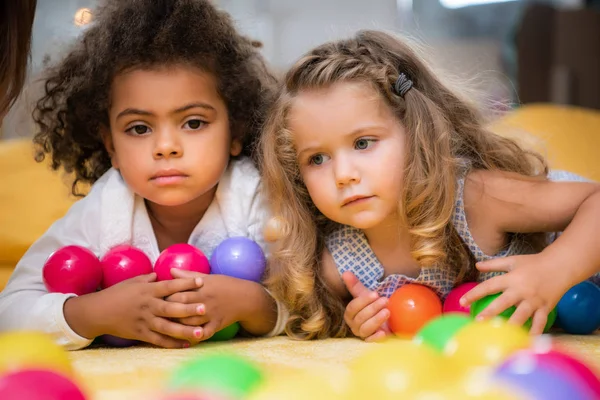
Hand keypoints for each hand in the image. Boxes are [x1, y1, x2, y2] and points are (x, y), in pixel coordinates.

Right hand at [65, 273, 205, 347]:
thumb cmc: (116, 294)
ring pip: (168, 327)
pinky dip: (172, 343)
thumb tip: (160, 273)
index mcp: (148, 291)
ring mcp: (144, 321)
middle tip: (206, 307)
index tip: (201, 281)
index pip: (170, 286)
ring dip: (185, 330)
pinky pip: (159, 340)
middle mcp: (148, 306)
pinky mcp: (140, 334)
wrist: (98, 312)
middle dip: (189, 308)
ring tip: (201, 332)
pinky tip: (186, 344)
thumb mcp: (133, 282)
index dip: (185, 283)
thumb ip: (148, 279)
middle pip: (172, 308)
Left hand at [165, 269, 246, 340]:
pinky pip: (204, 333)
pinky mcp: (217, 324)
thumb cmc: (225, 285)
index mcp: (201, 287)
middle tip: (157, 314)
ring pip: (189, 322)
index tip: (156, 299)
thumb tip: (170, 270)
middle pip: (181, 306)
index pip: (178, 291)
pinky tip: (185, 338)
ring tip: (166, 326)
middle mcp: (204, 300)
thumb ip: (188, 275)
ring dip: (177, 325)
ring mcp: (211, 314)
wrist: (246, 297)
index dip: (165, 296)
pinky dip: (194, 336)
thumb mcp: (207, 277)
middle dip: (168, 311)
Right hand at [342, 271, 390, 341]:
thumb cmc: (373, 306)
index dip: (363, 301)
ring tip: (387, 312)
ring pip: (365, 329)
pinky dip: (376, 337)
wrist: (386, 318)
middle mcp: (353, 325)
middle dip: (372, 309)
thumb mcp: (366, 295)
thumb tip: (345, 272)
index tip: (375, 294)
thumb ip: (355, 285)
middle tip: (385, 300)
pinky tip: (384, 332)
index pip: (352, 308)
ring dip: (376, 320)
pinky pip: (371, 341)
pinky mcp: (372, 341)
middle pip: (359, 318)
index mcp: (350, 314)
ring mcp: (362, 334)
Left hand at [460, 254, 569, 334]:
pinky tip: (527, 342)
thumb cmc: (534, 263)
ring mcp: (533, 300)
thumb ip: (494, 264)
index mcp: (511, 278)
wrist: (561, 266)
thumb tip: (477, 265)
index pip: (489, 286)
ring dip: (510, 325)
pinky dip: (534, 332)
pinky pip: (539, 322)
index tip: (462, 302)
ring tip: (501, 335)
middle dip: (490, 312)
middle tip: (478, 322)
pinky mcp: (545, 308)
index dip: (474, 293)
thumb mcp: (512, 261)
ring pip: (521, 315)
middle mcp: (521, 290)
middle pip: (503, 302)